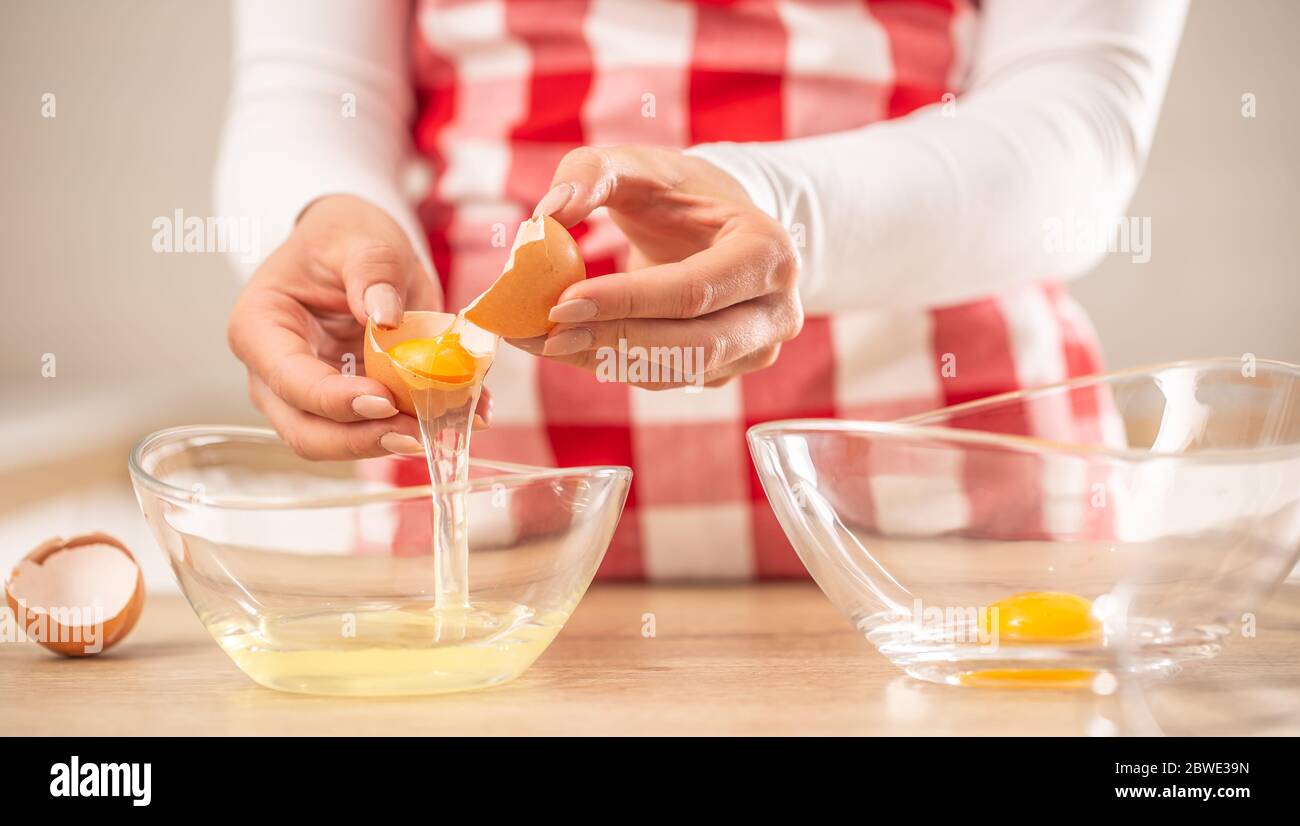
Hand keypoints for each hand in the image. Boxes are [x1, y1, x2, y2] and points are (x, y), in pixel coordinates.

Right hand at [228, 195, 489, 459]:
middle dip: (362, 440)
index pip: (290, 380)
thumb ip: (372, 272)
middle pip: (306, 430)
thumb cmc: (344, 239)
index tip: (385, 400)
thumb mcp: (361, 240)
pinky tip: (453, 420)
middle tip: (416, 433)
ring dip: (388, 442)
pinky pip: (371, 429)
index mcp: (260, 327)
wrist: (354, 248)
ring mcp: (306, 396)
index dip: (335, 400)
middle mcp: (273, 373)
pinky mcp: (344, 405)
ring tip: (442, 429)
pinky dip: (411, 429)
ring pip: (337, 442)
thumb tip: (384, 316)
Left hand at [512, 146, 802, 388]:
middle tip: (545, 336)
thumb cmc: (678, 192)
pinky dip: (615, 365)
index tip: (561, 303)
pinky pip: (668, 378)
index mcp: (768, 252)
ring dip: (605, 359)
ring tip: (544, 340)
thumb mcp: (637, 166)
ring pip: (677, 370)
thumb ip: (590, 173)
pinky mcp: (729, 370)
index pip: (693, 290)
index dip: (626, 302)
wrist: (717, 223)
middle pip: (692, 345)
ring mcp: (758, 347)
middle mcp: (777, 309)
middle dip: (613, 341)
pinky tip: (574, 343)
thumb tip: (547, 215)